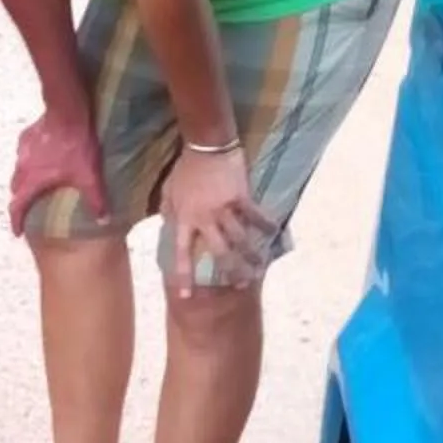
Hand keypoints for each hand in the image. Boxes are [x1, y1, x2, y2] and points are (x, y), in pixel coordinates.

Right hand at [7, 109, 106, 236]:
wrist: (68, 112)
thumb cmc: (76, 145)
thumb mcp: (89, 176)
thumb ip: (95, 200)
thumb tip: (103, 220)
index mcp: (33, 181)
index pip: (18, 207)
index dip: (16, 221)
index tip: (17, 231)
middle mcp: (22, 168)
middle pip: (16, 189)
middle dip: (21, 200)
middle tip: (30, 206)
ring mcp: (22, 150)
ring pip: (19, 170)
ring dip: (25, 179)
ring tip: (36, 182)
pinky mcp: (27, 136)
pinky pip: (24, 153)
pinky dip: (30, 160)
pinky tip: (41, 157)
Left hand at [159, 144, 279, 296]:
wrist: (205, 145)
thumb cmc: (184, 169)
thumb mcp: (169, 192)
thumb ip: (170, 213)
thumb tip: (169, 227)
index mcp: (185, 219)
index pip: (182, 253)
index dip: (184, 275)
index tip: (187, 296)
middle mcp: (205, 218)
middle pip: (220, 252)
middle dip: (231, 271)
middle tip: (241, 284)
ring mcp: (225, 209)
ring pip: (241, 239)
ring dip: (251, 255)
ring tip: (259, 267)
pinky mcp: (242, 197)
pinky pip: (256, 216)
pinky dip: (265, 226)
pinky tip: (273, 234)